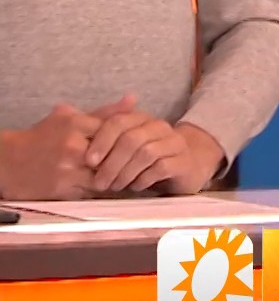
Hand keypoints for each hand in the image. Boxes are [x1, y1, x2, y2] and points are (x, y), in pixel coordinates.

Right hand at [0, 98, 136, 199]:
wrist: (7, 163)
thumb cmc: (42, 138)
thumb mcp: (69, 118)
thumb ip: (104, 112)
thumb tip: (133, 99)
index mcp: (75, 123)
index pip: (116, 130)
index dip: (126, 139)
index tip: (130, 144)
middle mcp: (72, 145)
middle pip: (115, 154)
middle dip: (123, 159)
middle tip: (129, 161)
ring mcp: (68, 168)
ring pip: (107, 174)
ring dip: (113, 176)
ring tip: (116, 173)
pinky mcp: (64, 189)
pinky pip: (93, 190)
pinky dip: (99, 188)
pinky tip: (99, 183)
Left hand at [86, 103, 226, 194]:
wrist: (187, 165)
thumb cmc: (146, 158)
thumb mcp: (122, 144)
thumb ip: (101, 133)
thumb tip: (68, 113)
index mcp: (142, 119)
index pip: (119, 121)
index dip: (102, 140)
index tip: (88, 161)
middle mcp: (160, 127)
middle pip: (131, 139)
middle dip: (111, 162)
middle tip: (98, 182)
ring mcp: (174, 143)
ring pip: (146, 153)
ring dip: (125, 173)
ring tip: (114, 187)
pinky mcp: (183, 162)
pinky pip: (160, 168)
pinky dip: (143, 179)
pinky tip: (135, 187)